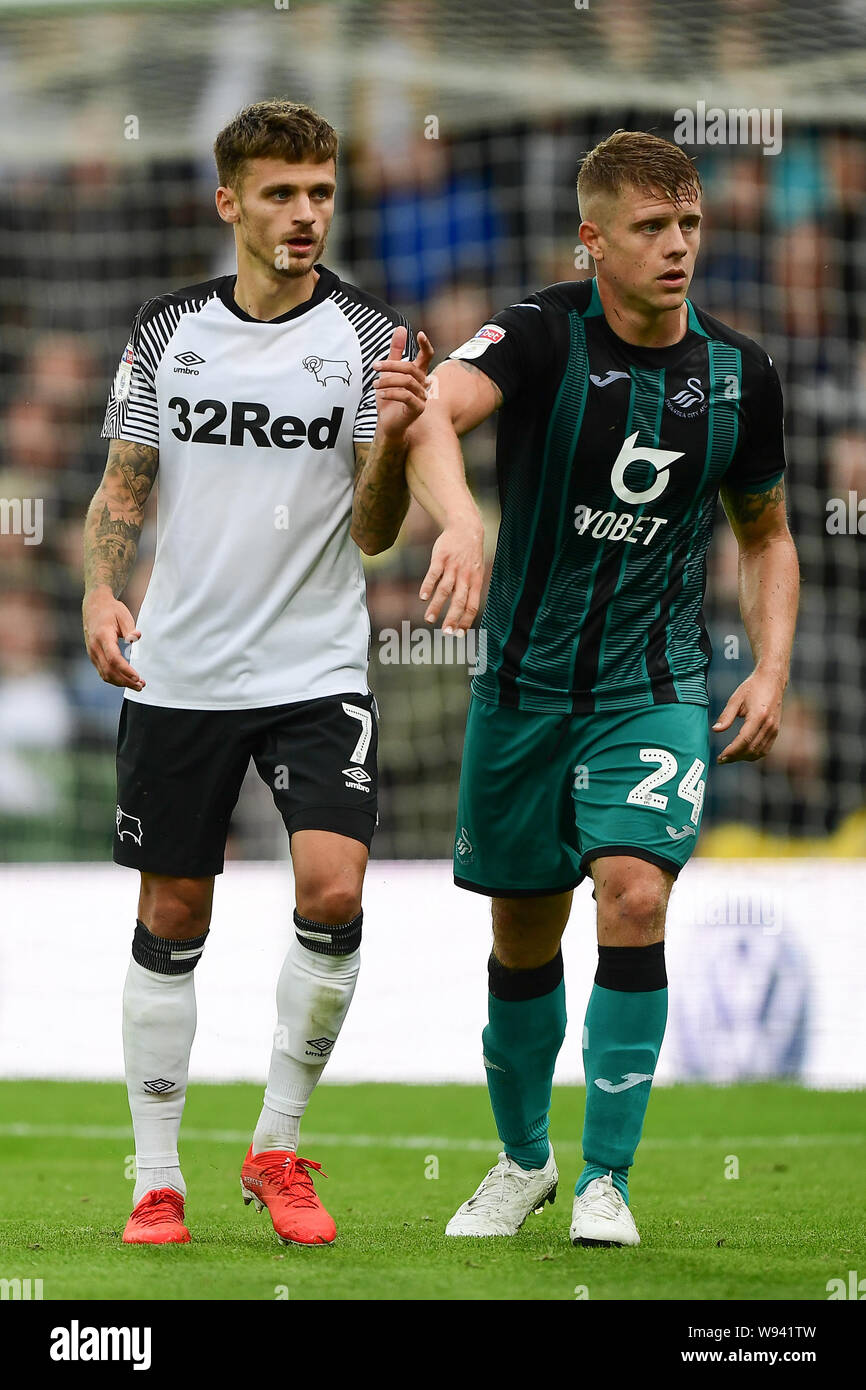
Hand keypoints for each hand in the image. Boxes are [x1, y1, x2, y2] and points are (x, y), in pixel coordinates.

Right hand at [83, 587, 144, 690]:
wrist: (94, 605)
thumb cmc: (111, 610)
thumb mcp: (123, 614)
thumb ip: (130, 628)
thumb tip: (136, 638)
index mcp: (103, 636)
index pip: (114, 658)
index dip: (126, 670)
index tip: (138, 678)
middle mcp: (94, 646)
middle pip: (109, 671)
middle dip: (125, 681)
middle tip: (141, 686)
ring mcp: (91, 652)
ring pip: (104, 674)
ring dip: (120, 683)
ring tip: (137, 685)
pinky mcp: (93, 655)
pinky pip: (102, 671)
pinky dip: (114, 679)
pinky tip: (126, 680)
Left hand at [373, 328, 433, 440]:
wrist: (387, 424)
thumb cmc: (389, 399)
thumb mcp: (388, 372)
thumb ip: (395, 352)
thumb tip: (401, 328)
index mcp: (418, 374)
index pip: (426, 356)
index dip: (425, 345)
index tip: (420, 333)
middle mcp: (423, 384)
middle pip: (410, 368)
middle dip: (391, 365)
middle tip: (374, 366)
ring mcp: (422, 397)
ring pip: (407, 382)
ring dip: (388, 380)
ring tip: (375, 384)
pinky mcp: (418, 409)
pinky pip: (406, 396)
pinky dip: (391, 393)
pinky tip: (381, 394)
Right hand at [420, 516, 483, 633]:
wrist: (466, 528)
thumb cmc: (470, 556)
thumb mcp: (475, 572)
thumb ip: (469, 590)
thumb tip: (463, 613)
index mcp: (475, 582)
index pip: (472, 605)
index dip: (466, 621)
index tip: (459, 635)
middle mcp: (464, 576)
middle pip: (459, 601)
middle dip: (452, 618)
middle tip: (446, 633)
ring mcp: (452, 567)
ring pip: (445, 590)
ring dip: (437, 606)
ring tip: (429, 619)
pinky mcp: (440, 558)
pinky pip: (434, 574)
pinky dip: (428, 586)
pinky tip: (423, 597)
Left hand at [713, 668, 785, 762]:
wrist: (772, 680)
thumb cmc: (752, 687)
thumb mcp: (735, 699)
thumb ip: (726, 716)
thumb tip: (716, 730)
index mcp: (759, 715)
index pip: (744, 740)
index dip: (732, 751)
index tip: (721, 757)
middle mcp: (769, 724)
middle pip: (751, 749)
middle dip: (735, 757)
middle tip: (721, 760)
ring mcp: (774, 728)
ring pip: (759, 752)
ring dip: (744, 758)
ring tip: (730, 758)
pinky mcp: (776, 730)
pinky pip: (765, 748)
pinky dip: (753, 754)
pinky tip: (742, 754)